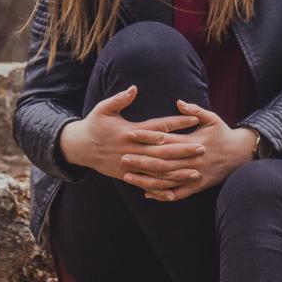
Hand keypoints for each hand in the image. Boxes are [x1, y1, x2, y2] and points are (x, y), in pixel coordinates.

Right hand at [60, 84, 203, 185]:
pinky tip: (174, 193)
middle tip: (203, 148)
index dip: (177, 123)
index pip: (158, 126)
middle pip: (162, 151)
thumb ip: (119, 99)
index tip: (194, 120)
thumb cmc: (94, 125)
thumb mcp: (103, 108)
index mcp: (129, 131)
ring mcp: (129, 164)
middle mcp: (132, 149)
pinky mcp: (126, 175)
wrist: (78, 148)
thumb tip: (134, 88)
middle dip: (183, 150)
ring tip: (195, 172)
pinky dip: (159, 189)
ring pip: (157, 171)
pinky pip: (145, 184)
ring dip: (177, 172)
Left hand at [122, 99, 259, 201]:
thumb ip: (195, 111)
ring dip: (146, 179)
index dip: (147, 137)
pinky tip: (146, 193)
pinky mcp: (197, 186)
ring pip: (166, 180)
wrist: (241, 155)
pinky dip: (162, 194)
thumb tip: (179, 102)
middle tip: (122, 157)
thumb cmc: (224, 134)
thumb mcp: (213, 118)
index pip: (165, 140)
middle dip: (141, 160)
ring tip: (128, 176)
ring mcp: (194, 175)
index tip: (131, 133)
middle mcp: (191, 160)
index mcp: (193, 142)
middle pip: (161, 162)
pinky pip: (178, 193)